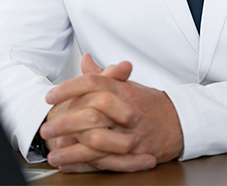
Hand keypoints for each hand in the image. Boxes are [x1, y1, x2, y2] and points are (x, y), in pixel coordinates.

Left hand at [40, 54, 183, 172]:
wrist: (180, 122)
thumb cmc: (150, 103)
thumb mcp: (127, 85)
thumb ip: (103, 75)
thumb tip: (84, 60)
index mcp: (122, 90)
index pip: (92, 84)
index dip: (68, 88)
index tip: (50, 96)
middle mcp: (126, 111)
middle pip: (91, 115)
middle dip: (65, 124)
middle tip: (46, 128)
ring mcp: (131, 134)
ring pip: (96, 143)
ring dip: (71, 151)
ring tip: (52, 153)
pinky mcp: (134, 155)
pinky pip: (107, 162)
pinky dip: (86, 166)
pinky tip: (69, 166)